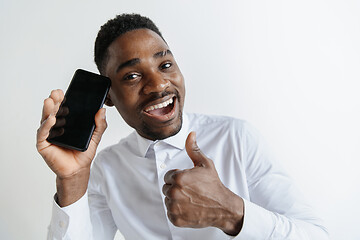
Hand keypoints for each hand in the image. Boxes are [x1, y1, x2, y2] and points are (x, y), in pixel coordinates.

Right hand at [36, 89, 106, 205]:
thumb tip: (102, 110)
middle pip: (53, 111)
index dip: (62, 99)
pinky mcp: (43, 143)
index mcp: (66, 122)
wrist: (78, 170)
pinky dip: (46, 125)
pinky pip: (43, 133)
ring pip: (46, 119)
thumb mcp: (95, 137)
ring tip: (51, 101)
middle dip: (54, 101)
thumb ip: (100, 125)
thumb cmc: (83, 153)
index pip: (63, 108)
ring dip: (48, 109)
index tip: (63, 91)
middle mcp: (55, 126)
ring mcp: (48, 134)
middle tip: (56, 93)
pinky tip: (51, 119)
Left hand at [162, 132, 243, 235]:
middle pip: (166, 188)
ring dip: (176, 200)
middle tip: (191, 191)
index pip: (168, 176)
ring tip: (191, 199)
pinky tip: (189, 208)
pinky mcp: (176, 219)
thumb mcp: (205, 164)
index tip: (189, 182)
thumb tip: (191, 134)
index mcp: (178, 178)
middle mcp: (174, 192)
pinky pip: (170, 213)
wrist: (223, 207)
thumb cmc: (214, 185)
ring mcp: (174, 207)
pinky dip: (178, 212)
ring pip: (168, 200)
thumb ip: (194, 149)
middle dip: (176, 188)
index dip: (178, 178)